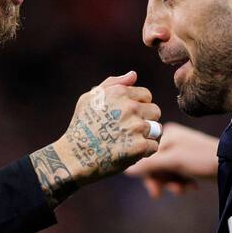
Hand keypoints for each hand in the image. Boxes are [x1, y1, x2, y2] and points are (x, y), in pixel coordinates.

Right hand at [31, 72, 160, 204]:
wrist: (74, 157)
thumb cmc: (81, 127)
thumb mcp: (89, 99)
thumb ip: (112, 84)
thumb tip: (133, 75)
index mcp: (119, 93)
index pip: (146, 95)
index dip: (139, 107)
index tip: (127, 118)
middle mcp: (130, 107)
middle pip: (155, 111)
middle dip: (145, 120)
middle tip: (129, 132)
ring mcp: (136, 127)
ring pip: (156, 129)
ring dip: (146, 136)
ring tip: (130, 142)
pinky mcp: (139, 147)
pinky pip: (153, 146)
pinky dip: (144, 152)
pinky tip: (130, 153)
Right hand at [125, 122, 218, 198]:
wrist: (231, 164)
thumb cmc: (202, 159)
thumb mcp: (173, 162)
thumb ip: (149, 165)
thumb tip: (126, 170)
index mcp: (166, 135)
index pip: (146, 157)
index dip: (150, 176)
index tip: (155, 191)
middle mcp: (172, 140)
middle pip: (156, 166)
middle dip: (164, 181)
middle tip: (172, 193)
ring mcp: (181, 151)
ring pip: (167, 172)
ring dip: (174, 184)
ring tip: (185, 189)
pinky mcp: (189, 161)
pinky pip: (177, 174)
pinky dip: (182, 182)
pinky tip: (192, 187)